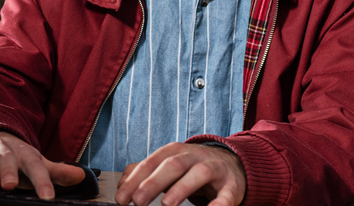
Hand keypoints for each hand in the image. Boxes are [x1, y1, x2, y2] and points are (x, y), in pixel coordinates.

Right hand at [0, 130, 84, 199]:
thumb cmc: (16, 156)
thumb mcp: (35, 162)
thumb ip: (55, 171)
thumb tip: (81, 176)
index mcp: (23, 152)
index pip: (35, 166)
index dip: (42, 182)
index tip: (48, 198)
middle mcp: (2, 149)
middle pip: (7, 159)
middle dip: (8, 171)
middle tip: (10, 184)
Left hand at [114, 143, 245, 205]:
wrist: (232, 164)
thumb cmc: (192, 167)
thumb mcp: (168, 165)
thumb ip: (146, 172)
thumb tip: (122, 185)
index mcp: (174, 152)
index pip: (151, 163)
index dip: (135, 180)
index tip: (122, 198)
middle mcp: (193, 156)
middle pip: (172, 165)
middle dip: (153, 183)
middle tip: (137, 202)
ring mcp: (214, 168)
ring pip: (198, 173)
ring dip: (182, 188)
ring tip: (167, 204)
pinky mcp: (232, 185)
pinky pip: (227, 193)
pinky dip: (219, 203)